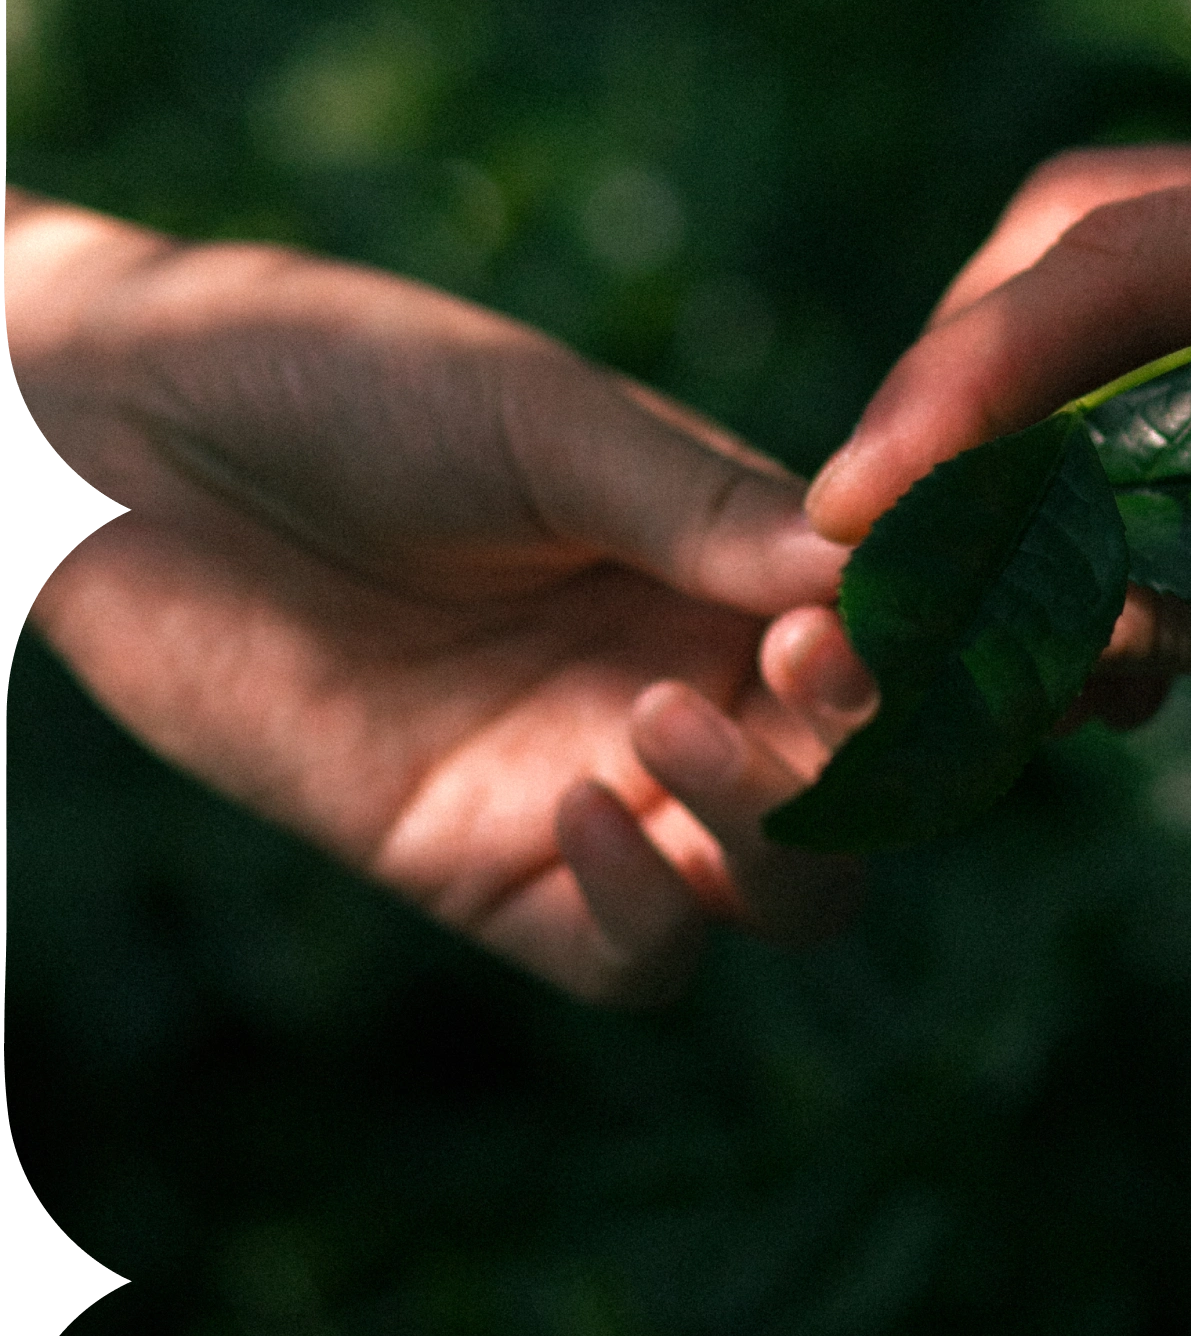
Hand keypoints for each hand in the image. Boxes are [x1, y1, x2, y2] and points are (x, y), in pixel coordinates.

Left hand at [9, 195, 877, 1001]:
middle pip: (862, 795)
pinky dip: (649, 913)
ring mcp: (589, 780)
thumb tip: (865, 583)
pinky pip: (625, 957)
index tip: (862, 619)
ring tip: (664, 726)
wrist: (128, 438)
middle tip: (793, 670)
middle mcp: (683, 678)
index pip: (887, 652)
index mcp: (722, 559)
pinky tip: (585, 811)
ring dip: (771, 837)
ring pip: (772, 893)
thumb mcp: (544, 419)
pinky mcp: (476, 867)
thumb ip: (702, 509)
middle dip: (866, 760)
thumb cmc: (343, 379)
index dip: (916, 661)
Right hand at [796, 91, 1190, 835]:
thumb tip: (990, 614)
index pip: (1121, 256)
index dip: (962, 388)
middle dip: (968, 402)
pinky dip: (1118, 483)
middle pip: (1096, 254)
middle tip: (880, 556)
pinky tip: (1090, 607)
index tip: (859, 513)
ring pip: (1131, 320)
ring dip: (1030, 452)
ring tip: (967, 603)